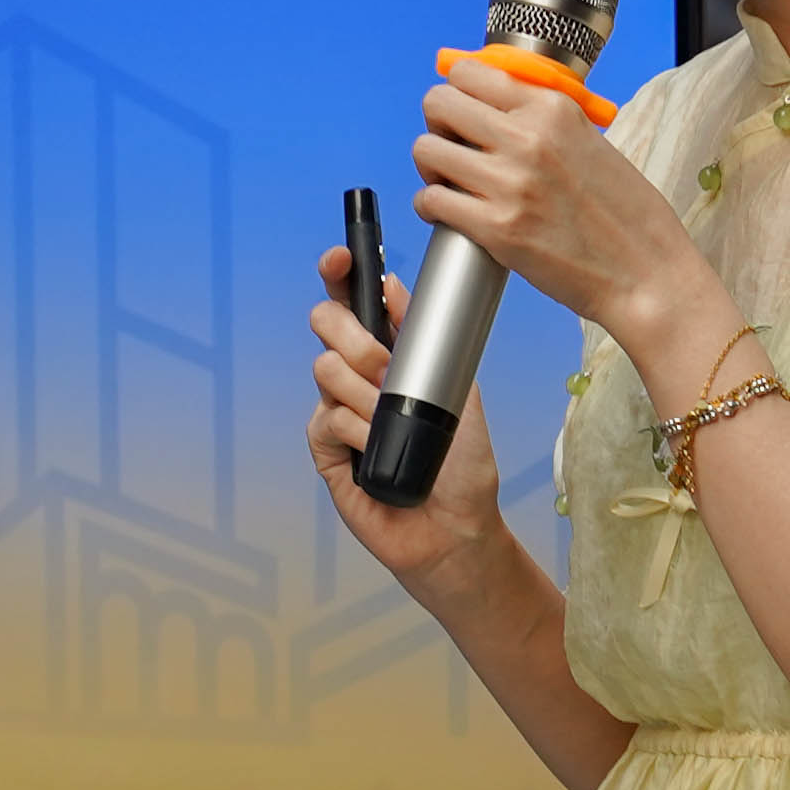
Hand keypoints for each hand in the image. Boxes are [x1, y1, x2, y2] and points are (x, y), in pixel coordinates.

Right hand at [308, 247, 510, 603]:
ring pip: (325, 369)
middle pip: (326, 325)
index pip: (356, 304)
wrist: (456, 530)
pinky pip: (326, 418)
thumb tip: (396, 288)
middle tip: (383, 365)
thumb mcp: (460, 392)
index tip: (339, 259)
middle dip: (354, 337)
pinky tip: (375, 447)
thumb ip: (428, 342)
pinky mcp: (326, 448)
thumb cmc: (464, 468)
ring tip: (390, 417)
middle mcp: (359, 379)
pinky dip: (356, 430)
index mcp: (391, 357)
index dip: (342, 276)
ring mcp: (339, 412)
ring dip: (364, 391)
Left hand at [413, 52, 720, 349]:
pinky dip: (430, 206)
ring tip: (451, 182)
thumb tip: (493, 106)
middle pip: (438, 103)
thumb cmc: (627, 216)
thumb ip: (543, 121)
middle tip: (453, 148)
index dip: (457, 93)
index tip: (462, 113)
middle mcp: (528, 137)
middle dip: (437, 125)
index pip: (470, 72)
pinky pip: (430, 200)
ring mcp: (509, 183)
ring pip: (425, 150)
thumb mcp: (592, 142)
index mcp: (553, 109)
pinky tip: (449, 213)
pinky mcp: (496, 228)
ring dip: (431, 167)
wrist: (646, 274)